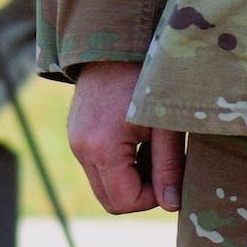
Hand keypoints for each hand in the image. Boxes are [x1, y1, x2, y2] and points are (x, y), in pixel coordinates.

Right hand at [67, 61, 185, 215]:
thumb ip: (169, 166)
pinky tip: (136, 138)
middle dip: (140, 191)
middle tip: (163, 165)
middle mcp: (81, 148)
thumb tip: (172, 205)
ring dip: (129, 177)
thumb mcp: (165, 122)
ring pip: (102, 183)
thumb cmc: (147, 78)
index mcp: (103, 148)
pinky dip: (117, 163)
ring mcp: (74, 140)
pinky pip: (95, 165)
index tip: (170, 175)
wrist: (116, 41)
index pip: (125, 201)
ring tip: (151, 147)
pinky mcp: (75, 132)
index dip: (152, 197)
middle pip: (110, 200)